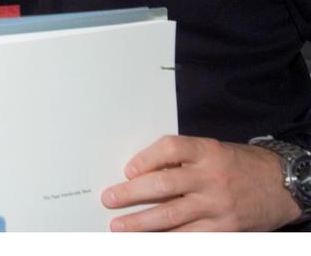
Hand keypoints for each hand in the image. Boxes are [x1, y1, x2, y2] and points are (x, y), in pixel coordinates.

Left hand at [102, 135, 302, 230]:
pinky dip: (168, 241)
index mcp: (207, 151)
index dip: (145, 159)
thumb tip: (141, 171)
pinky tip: (151, 243)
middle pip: (163, 185)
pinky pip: (191, 237)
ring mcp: (218, 205)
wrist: (282, 184)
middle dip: (131, 194)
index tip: (127, 170)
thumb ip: (182, 158)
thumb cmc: (239, 165)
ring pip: (172, 216)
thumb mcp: (213, 150)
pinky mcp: (224, 228)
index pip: (170, 148)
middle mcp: (211, 178)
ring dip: (141, 223)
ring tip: (120, 227)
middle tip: (109, 199)